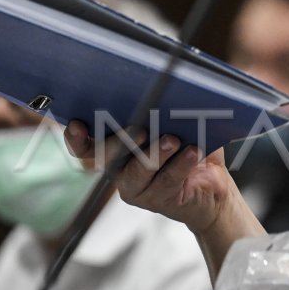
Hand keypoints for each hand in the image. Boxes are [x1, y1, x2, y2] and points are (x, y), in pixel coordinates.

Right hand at [63, 119, 235, 233]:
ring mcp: (138, 189)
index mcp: (116, 150)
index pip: (86, 146)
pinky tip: (193, 152)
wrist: (212, 185)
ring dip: (155, 153)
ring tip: (172, 139)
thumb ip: (161, 110)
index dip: (76, 138)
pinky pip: (168, 181)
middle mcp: (121, 171)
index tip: (77, 124)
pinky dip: (181, 164)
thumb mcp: (174, 123)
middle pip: (108, 158)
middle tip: (139, 129)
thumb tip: (162, 89)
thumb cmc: (188, 147)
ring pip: (139, 171)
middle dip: (122, 141)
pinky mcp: (161, 200)